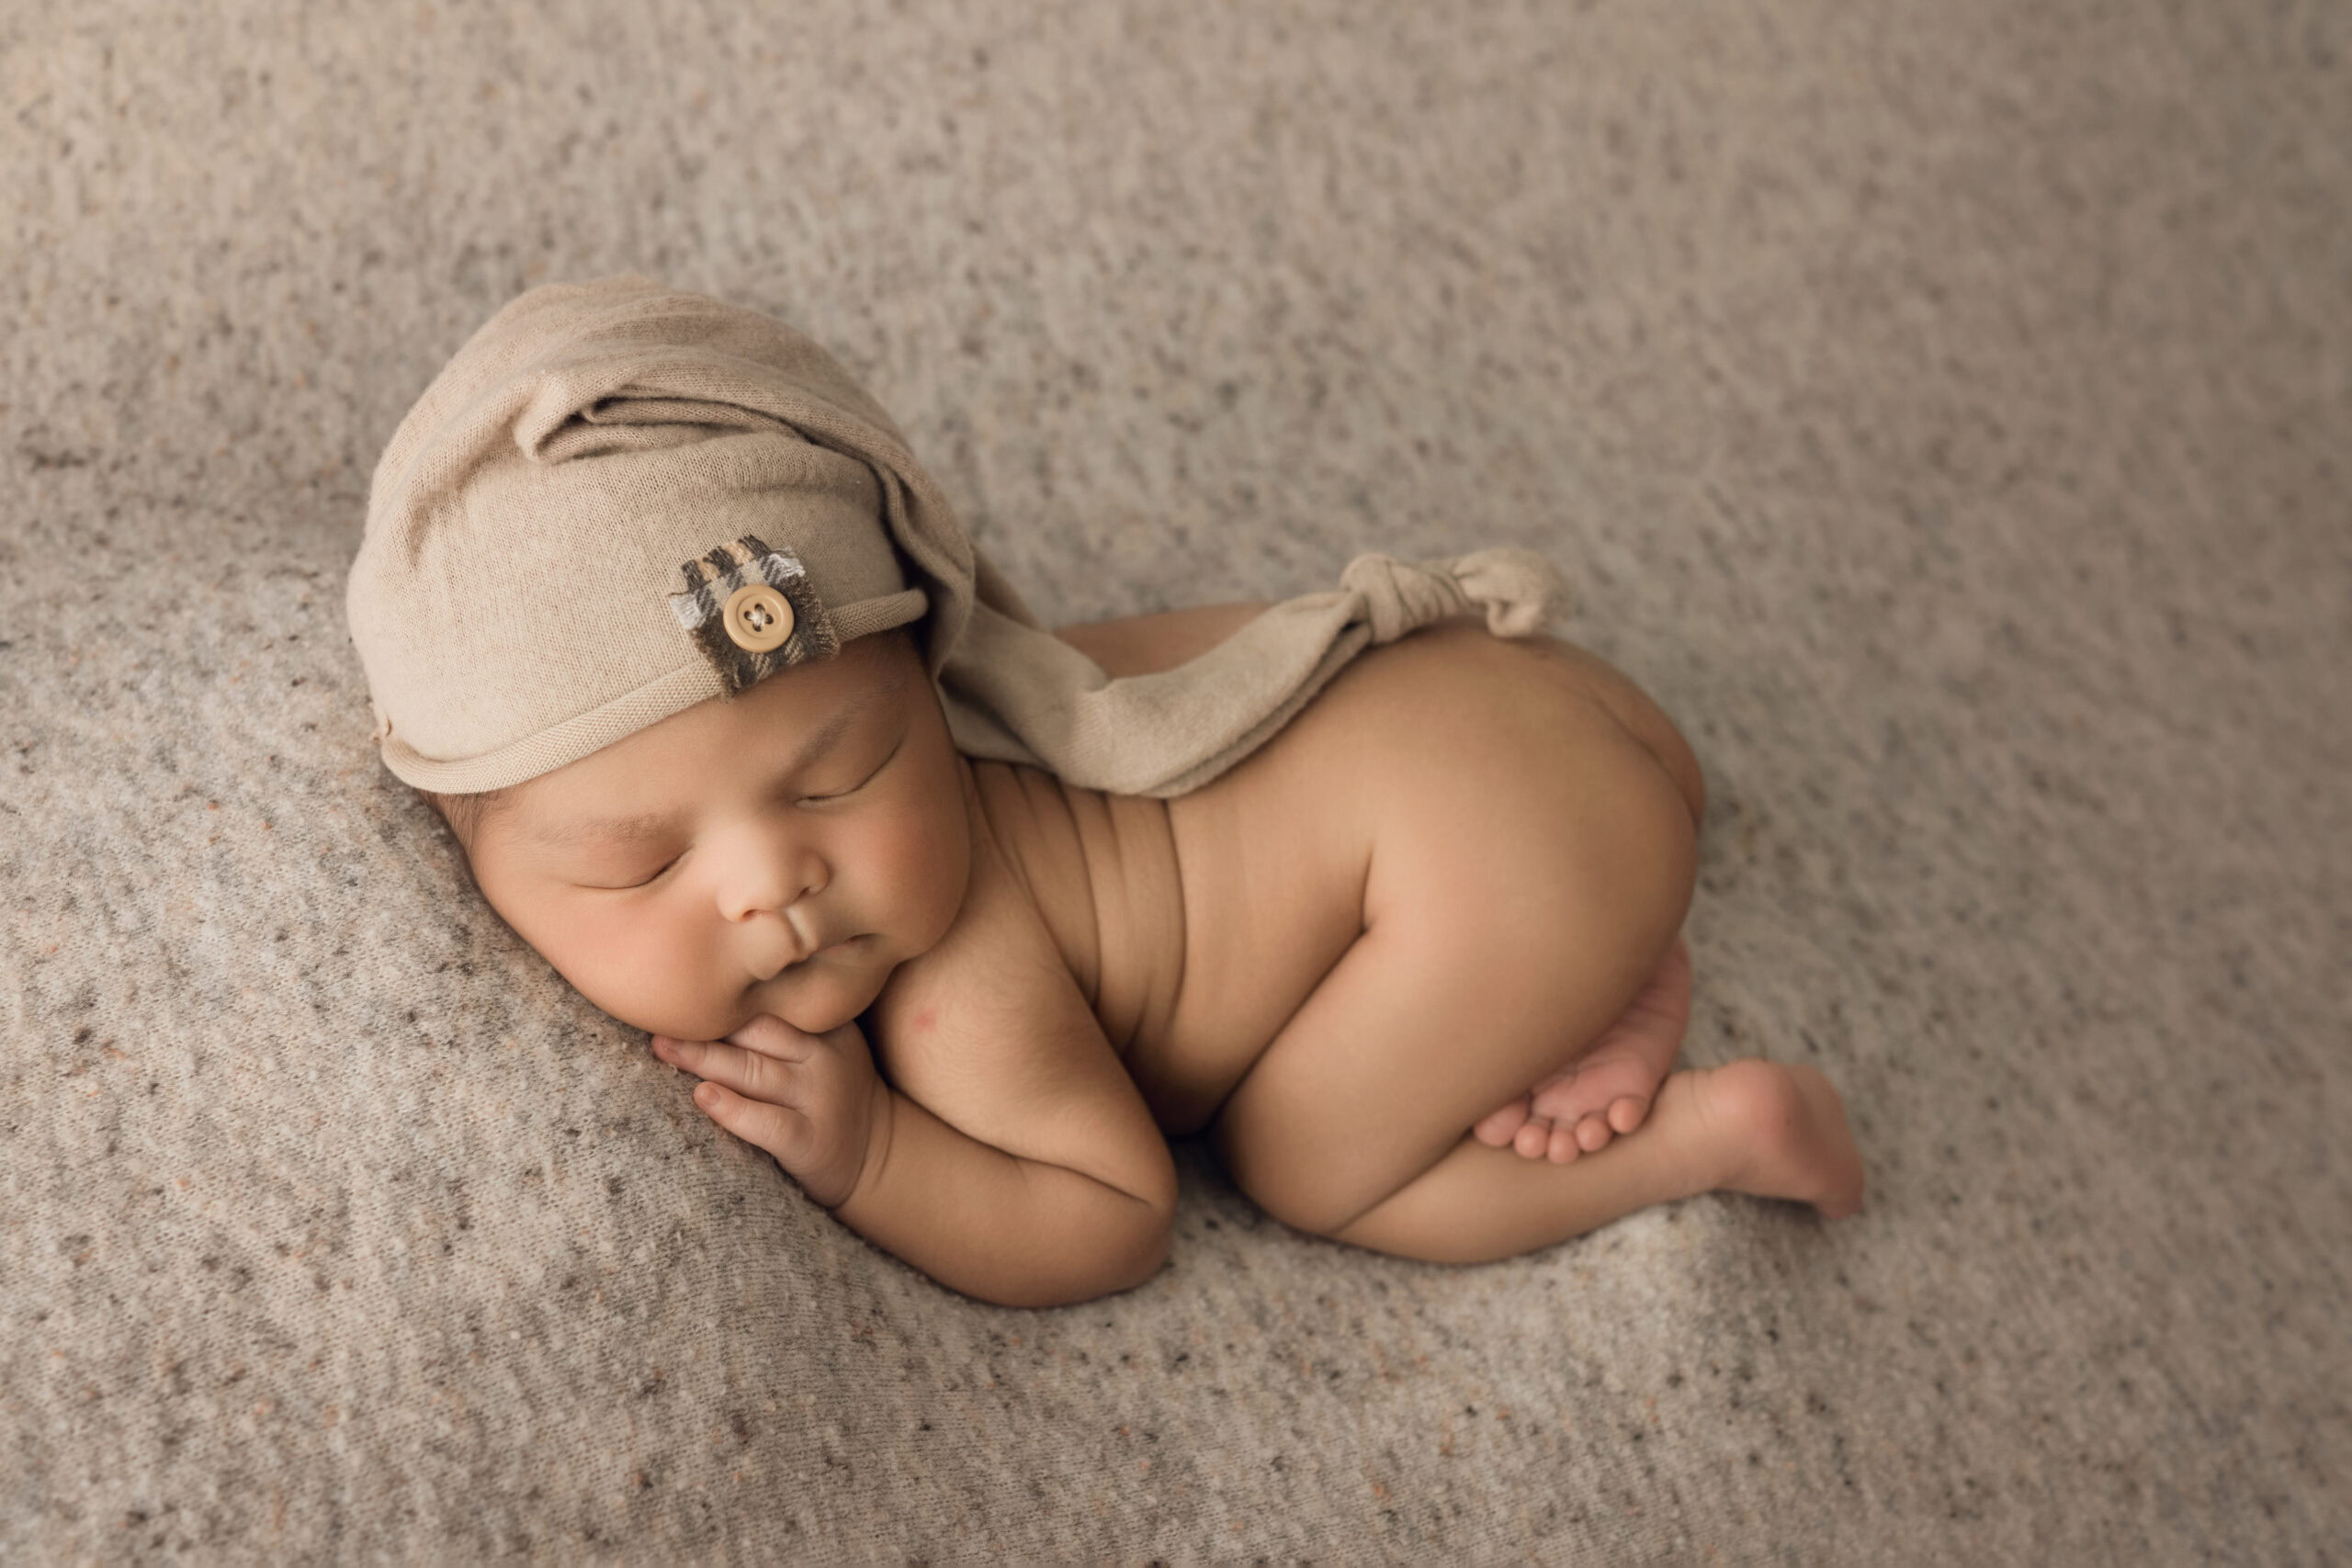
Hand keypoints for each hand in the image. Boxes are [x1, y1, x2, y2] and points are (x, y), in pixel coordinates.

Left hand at [650, 1015, 881, 1208]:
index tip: (685, 987)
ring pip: (753, 1071)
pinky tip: (703, 1097)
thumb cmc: (832, 1095)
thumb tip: (711, 1000)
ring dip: (704, 1058)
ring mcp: (818, 1099)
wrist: (876, 1157)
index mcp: (829, 1027)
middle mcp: (825, 1058)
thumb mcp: (827, 1048)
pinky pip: (766, 1122)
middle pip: (755, 1032)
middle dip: (705, 1024)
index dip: (727, 996)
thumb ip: (786, 1026)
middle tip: (659, 1015)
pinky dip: (732, 1109)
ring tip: (664, 1048)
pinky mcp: (809, 1140)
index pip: (771, 1004)